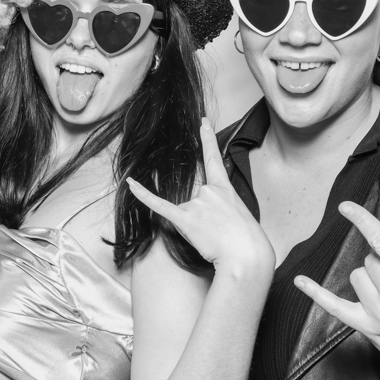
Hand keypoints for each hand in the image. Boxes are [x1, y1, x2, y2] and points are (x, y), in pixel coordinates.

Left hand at [127, 120, 274, 282]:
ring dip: (197, 228)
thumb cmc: (248, 242)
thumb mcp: (240, 215)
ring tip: (214, 240)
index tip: (203, 122)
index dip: (208, 139)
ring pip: (186, 213)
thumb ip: (222, 207)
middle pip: (195, 200)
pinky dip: (144, 194)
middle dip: (205, 219)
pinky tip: (131, 184)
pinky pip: (159, 205)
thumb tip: (206, 213)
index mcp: (225, 189)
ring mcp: (196, 204)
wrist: (246, 256)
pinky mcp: (185, 219)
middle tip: (220, 234)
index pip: (214, 159)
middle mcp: (209, 191)